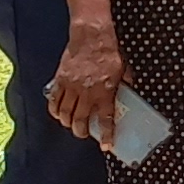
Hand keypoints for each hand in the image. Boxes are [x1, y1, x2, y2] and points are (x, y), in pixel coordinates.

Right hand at [48, 23, 124, 146]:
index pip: (106, 119)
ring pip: (65, 113)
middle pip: (80, 120)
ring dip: (67, 123)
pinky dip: (54, 110)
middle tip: (84, 134)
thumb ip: (125, 83)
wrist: (91, 37)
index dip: (107, 134)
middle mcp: (87, 93)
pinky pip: (54, 100)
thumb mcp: (124, 69)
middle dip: (82, 132)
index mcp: (105, 92)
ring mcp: (71, 87)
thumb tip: (129, 91)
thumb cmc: (109, 51)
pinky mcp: (60, 80)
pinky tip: (57, 114)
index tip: (106, 146)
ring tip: (71, 125)